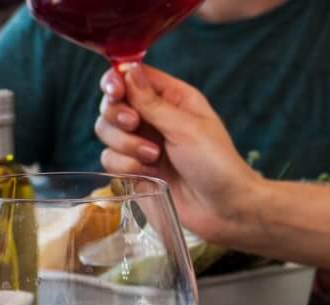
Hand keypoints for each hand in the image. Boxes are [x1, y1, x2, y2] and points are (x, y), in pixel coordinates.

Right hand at [93, 65, 262, 246]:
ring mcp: (141, 145)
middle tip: (135, 126)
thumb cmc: (215, 164)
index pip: (133, 78)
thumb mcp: (185, 127)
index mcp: (172, 99)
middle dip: (118, 117)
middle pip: (112, 105)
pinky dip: (124, 167)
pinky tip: (147, 173)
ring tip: (153, 158)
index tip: (115, 92)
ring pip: (107, 134)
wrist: (222, 208)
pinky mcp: (133, 170)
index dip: (118, 81)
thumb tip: (128, 69)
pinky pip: (109, 160)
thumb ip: (152, 102)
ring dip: (125, 146)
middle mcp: (154, 119)